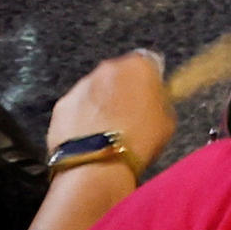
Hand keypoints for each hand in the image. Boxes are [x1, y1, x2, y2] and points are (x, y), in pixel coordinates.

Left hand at [49, 47, 175, 176]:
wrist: (99, 165)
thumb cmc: (136, 142)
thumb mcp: (167, 122)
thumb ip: (161, 102)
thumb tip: (157, 102)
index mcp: (139, 66)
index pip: (148, 65)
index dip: (150, 83)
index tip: (150, 98)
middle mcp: (109, 69)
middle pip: (119, 75)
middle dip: (123, 92)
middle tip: (130, 119)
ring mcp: (82, 85)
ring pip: (95, 91)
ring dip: (101, 106)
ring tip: (109, 134)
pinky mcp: (63, 104)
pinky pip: (76, 108)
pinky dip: (81, 119)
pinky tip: (91, 139)